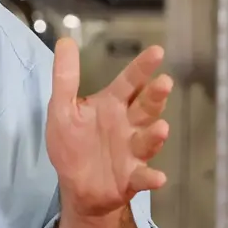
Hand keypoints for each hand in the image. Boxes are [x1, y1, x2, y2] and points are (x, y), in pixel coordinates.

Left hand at [46, 38, 172, 216]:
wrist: (77, 187)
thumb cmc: (73, 144)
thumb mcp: (63, 109)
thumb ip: (65, 77)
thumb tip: (65, 40)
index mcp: (112, 106)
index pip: (129, 82)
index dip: (142, 68)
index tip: (157, 51)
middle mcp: (128, 125)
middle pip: (145, 107)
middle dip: (155, 96)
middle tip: (164, 82)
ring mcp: (133, 152)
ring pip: (148, 140)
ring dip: (155, 135)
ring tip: (160, 128)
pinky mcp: (131, 177)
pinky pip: (144, 176)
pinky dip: (151, 177)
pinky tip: (158, 177)